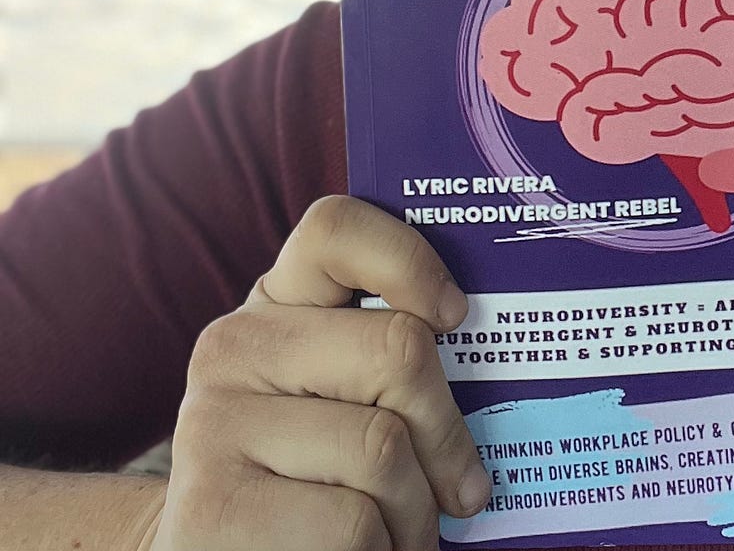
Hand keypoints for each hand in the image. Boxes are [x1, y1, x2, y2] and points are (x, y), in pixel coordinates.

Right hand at [142, 194, 487, 550]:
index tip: (456, 315)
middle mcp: (234, 346)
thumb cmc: (316, 476)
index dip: (409, 260)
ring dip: (417, 513)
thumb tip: (509, 358)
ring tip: (409, 534)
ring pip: (382, 447)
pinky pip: (350, 523)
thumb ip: (390, 360)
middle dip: (448, 435)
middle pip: (397, 350)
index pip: (335, 228)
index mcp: (276, 301)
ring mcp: (211, 424)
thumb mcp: (344, 397)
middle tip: (463, 490)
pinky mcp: (208, 509)